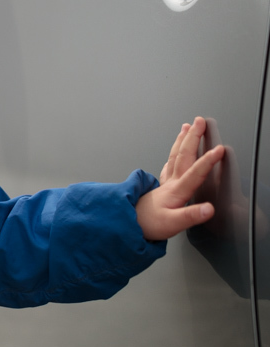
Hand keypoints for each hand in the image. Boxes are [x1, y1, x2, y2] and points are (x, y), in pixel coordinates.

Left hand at [137, 116, 222, 240]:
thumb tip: (208, 209)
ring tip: (187, 127)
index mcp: (176, 191)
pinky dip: (175, 154)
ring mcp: (165, 183)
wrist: (127, 225)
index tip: (219, 149)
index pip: (194, 173)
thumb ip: (191, 216)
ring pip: (175, 157)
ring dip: (182, 141)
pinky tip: (175, 152)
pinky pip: (170, 164)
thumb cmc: (149, 224)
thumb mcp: (173, 224)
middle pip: (183, 156)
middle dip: (193, 137)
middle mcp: (170, 183)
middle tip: (200, 121)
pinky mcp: (161, 187)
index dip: (207, 161)